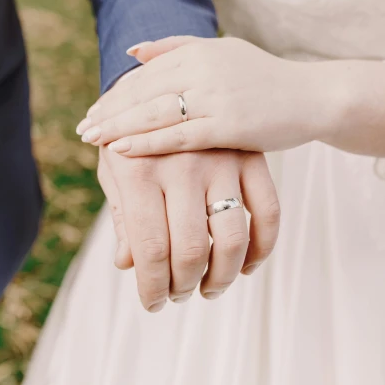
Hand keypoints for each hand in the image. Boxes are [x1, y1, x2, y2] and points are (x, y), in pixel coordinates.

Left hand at [78, 37, 325, 156]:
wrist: (313, 97)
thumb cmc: (264, 78)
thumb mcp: (221, 52)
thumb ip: (175, 48)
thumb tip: (132, 51)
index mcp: (198, 52)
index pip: (145, 74)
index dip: (116, 94)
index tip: (94, 111)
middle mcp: (202, 70)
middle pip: (143, 92)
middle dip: (109, 111)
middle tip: (82, 129)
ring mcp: (215, 97)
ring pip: (154, 113)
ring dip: (118, 127)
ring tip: (92, 139)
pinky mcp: (228, 125)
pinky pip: (179, 136)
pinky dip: (147, 142)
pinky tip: (122, 150)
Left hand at [97, 144, 279, 310]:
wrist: (172, 80)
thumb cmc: (134, 134)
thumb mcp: (117, 169)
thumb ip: (123, 216)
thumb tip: (126, 264)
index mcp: (138, 169)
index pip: (148, 248)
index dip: (151, 287)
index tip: (152, 304)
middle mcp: (181, 165)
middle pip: (189, 250)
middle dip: (183, 286)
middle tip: (177, 296)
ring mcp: (221, 159)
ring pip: (231, 238)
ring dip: (222, 277)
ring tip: (209, 289)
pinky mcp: (251, 156)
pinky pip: (267, 212)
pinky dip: (261, 248)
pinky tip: (246, 267)